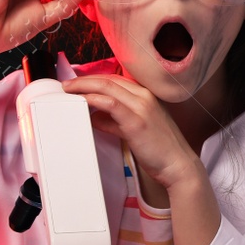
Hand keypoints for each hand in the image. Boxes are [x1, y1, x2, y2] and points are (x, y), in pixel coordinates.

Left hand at [61, 73, 204, 193]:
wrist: (178, 165)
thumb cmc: (159, 150)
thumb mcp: (135, 130)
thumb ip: (115, 121)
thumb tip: (95, 117)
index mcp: (147, 96)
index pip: (116, 79)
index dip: (94, 79)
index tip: (78, 84)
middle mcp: (145, 96)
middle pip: (109, 79)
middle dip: (84, 80)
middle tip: (66, 85)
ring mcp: (142, 107)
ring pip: (107, 86)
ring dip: (84, 86)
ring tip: (68, 91)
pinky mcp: (136, 122)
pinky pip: (111, 104)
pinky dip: (94, 100)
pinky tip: (82, 102)